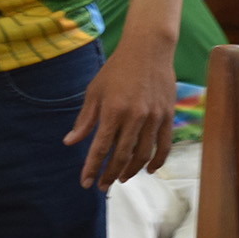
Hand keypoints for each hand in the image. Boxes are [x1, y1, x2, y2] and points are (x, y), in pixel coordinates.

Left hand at [64, 42, 174, 189]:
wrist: (147, 51)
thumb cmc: (116, 70)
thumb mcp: (94, 91)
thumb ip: (84, 120)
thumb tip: (70, 142)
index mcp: (112, 110)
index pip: (100, 147)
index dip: (92, 167)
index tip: (85, 182)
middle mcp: (134, 117)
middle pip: (122, 155)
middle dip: (110, 174)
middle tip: (102, 186)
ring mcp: (154, 118)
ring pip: (143, 154)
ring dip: (131, 171)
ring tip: (120, 179)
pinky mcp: (168, 116)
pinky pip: (164, 146)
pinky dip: (157, 161)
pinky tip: (148, 170)